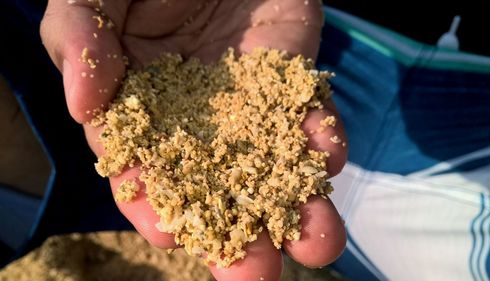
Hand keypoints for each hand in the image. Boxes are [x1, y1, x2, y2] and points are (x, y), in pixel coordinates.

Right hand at [40, 0, 347, 279]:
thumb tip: (82, 106)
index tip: (169, 231)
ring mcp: (248, 106)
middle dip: (238, 233)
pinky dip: (321, 138)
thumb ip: (79, 42)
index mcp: (142, 118)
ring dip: (298, 207)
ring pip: (274, 167)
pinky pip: (309, 116)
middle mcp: (198, 125)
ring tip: (316, 242)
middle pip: (218, 191)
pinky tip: (326, 157)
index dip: (154, 204)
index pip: (147, 173)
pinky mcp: (290, 79)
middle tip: (253, 275)